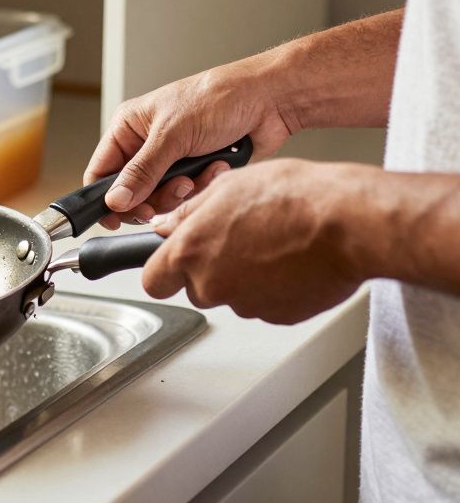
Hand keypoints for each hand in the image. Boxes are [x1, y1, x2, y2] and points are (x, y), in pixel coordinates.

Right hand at [86, 54, 297, 228]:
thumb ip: (141, 172)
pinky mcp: (195, 172)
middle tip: (174, 188)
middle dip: (154, 196)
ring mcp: (171, 161)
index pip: (101, 171)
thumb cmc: (219, 98)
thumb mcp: (172, 135)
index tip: (116, 218)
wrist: (268, 101)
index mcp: (129, 128)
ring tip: (200, 172)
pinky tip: (216, 167)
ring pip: (160, 199)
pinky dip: (203, 186)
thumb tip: (115, 200)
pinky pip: (188, 197)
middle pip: (131, 193)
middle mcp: (146, 145)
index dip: (105, 198)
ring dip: (183, 191)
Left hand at [141, 159, 366, 323]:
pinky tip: (291, 260)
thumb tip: (165, 225)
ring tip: (273, 243)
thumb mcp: (229, 186)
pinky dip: (273, 288)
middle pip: (195, 288)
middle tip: (239, 240)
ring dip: (244, 277)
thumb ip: (189, 212)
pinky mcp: (278, 316)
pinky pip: (265, 304)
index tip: (172, 264)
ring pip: (232, 295)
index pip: (153, 281)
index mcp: (190, 252)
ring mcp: (245, 304)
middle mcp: (212, 284)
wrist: (349, 223)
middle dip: (210, 270)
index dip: (163, 271)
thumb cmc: (295, 197)